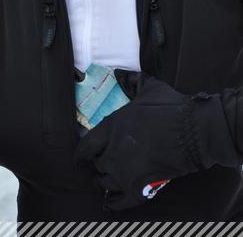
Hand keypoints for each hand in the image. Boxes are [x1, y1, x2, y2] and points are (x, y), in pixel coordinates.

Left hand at [74, 70, 239, 209]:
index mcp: (111, 128)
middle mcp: (112, 152)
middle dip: (98, 164)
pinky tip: (109, 201)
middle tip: (101, 164)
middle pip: (96, 164)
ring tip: (105, 180)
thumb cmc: (170, 107)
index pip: (85, 146)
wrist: (194, 131)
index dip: (81, 153)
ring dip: (103, 181)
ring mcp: (124, 172)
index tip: (80, 157)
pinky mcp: (139, 188)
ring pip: (104, 182)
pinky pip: (118, 201)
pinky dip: (112, 202)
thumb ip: (131, 80)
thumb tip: (118, 73)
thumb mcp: (148, 87)